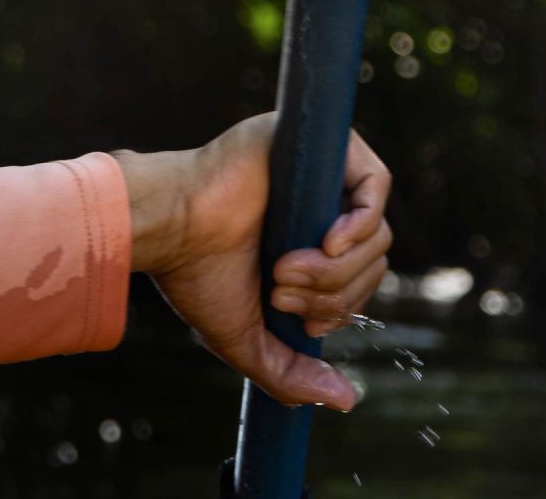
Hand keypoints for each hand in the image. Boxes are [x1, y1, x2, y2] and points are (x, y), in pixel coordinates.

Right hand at [113, 113, 391, 409]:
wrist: (169, 227)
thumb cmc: (194, 276)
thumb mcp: (248, 339)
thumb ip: (292, 372)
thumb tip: (345, 400)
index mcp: (306, 244)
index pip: (360, 278)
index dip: (342, 308)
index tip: (303, 322)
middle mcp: (317, 208)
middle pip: (373, 259)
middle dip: (333, 293)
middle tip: (280, 291)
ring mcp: (320, 175)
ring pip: (375, 231)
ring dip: (335, 268)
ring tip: (283, 268)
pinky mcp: (318, 145)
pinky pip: (375, 185)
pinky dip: (361, 223)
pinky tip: (327, 242)